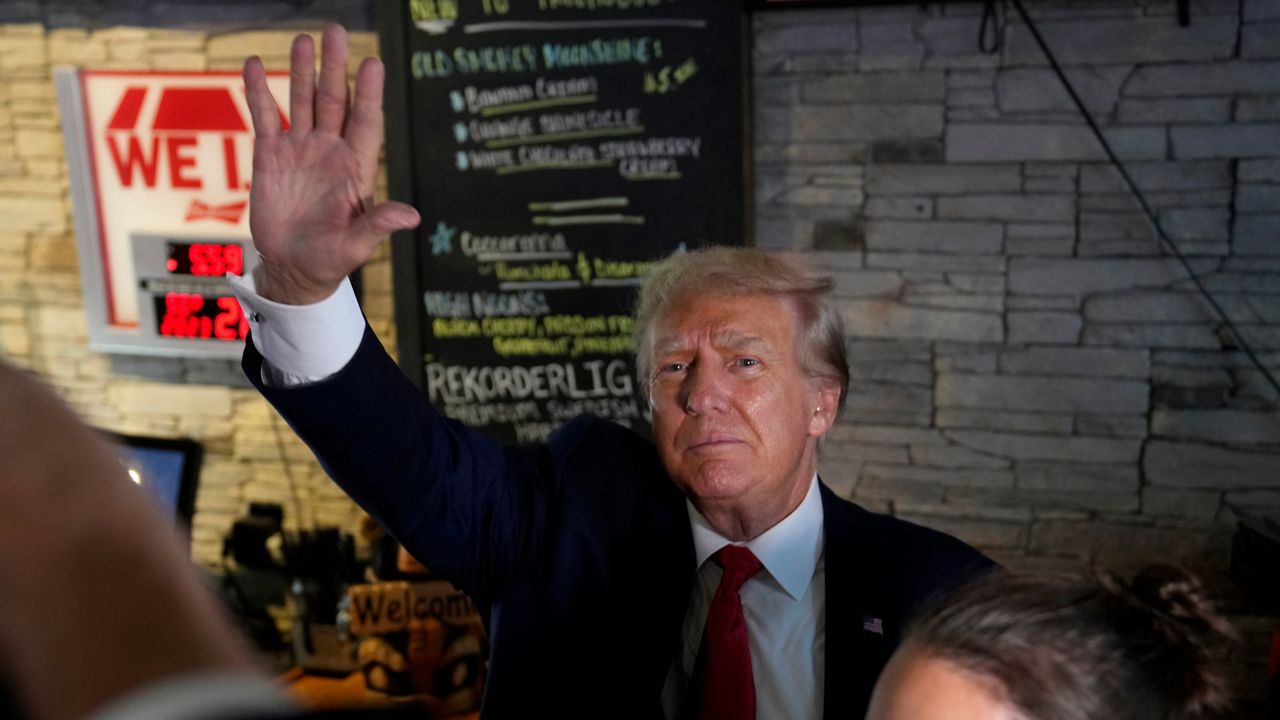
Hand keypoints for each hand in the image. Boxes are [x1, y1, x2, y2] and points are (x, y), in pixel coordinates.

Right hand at [243, 23, 419, 304]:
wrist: (293, 268)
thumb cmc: (330, 260)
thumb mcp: (356, 246)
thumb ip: (378, 225)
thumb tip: (412, 216)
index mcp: (355, 169)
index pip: (366, 123)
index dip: (368, 94)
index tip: (373, 63)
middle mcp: (330, 151)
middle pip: (334, 100)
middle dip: (335, 67)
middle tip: (336, 31)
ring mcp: (300, 149)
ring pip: (301, 101)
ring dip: (301, 70)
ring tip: (303, 40)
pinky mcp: (270, 156)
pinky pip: (264, 117)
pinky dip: (258, 92)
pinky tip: (254, 64)